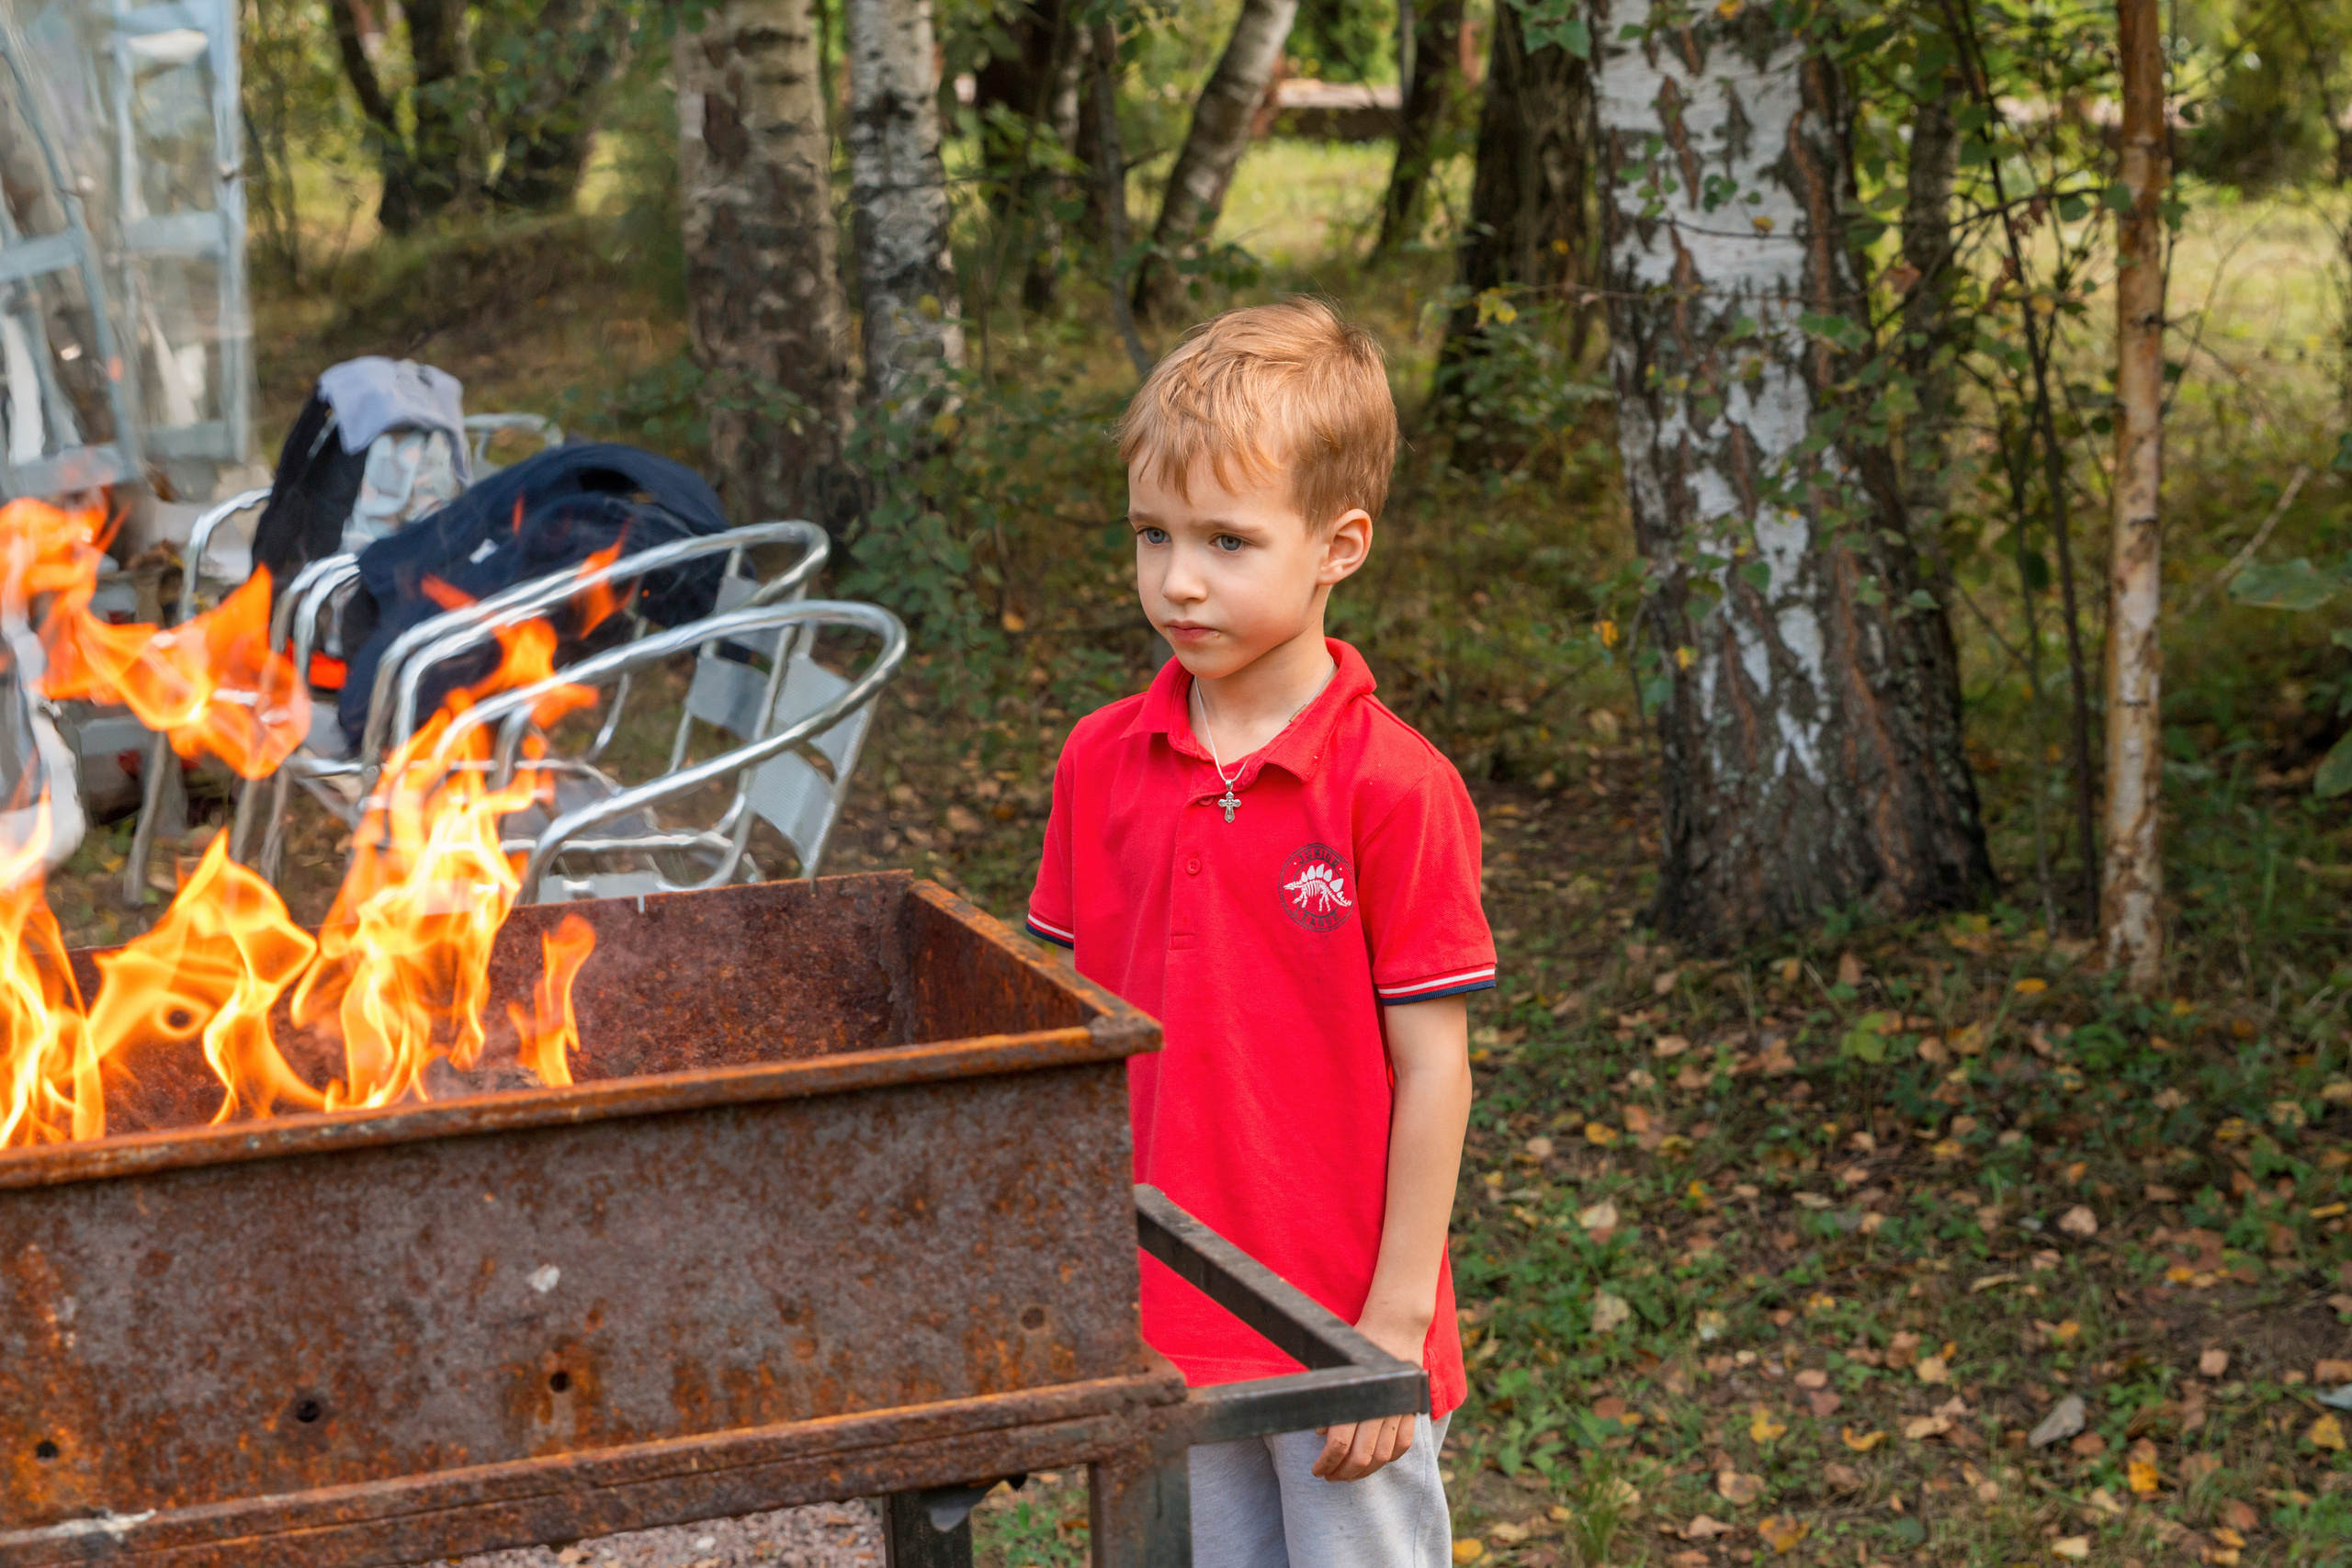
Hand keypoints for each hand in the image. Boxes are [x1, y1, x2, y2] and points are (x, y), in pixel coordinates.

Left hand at [1311, 1305, 1429, 1482]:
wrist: (1394, 1327)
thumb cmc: (1359, 1347)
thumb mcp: (1338, 1371)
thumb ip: (1331, 1403)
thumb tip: (1320, 1435)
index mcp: (1357, 1398)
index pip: (1339, 1445)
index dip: (1327, 1463)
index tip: (1317, 1470)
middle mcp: (1379, 1408)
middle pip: (1361, 1456)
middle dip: (1343, 1473)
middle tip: (1330, 1477)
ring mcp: (1398, 1410)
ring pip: (1383, 1456)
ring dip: (1365, 1471)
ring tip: (1350, 1474)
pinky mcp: (1412, 1410)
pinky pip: (1403, 1445)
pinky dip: (1390, 1458)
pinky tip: (1376, 1462)